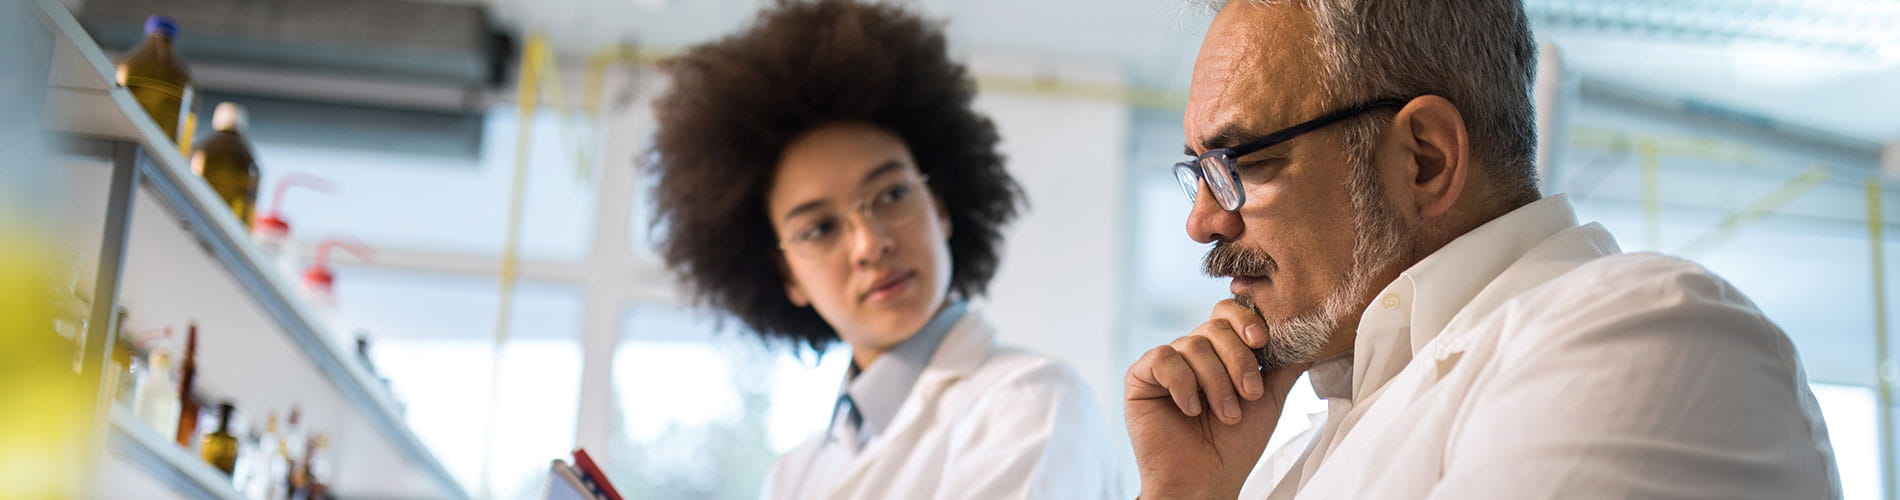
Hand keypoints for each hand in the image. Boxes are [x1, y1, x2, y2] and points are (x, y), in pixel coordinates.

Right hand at [1125, 299, 1308, 498]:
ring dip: (1216, 382)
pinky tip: (1190, 409)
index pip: (1227, 314)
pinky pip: (1163, 359)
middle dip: (1238, 360)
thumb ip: (1285, 367)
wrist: (1207, 481)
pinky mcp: (1140, 378)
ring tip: (1226, 415)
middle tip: (1250, 394)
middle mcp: (1190, 353)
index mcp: (1218, 353)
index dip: (1245, 320)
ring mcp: (1165, 364)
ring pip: (1193, 345)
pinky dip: (1183, 384)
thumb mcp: (1269, 400)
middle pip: (1214, 327)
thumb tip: (1312, 339)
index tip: (1262, 342)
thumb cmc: (1235, 446)